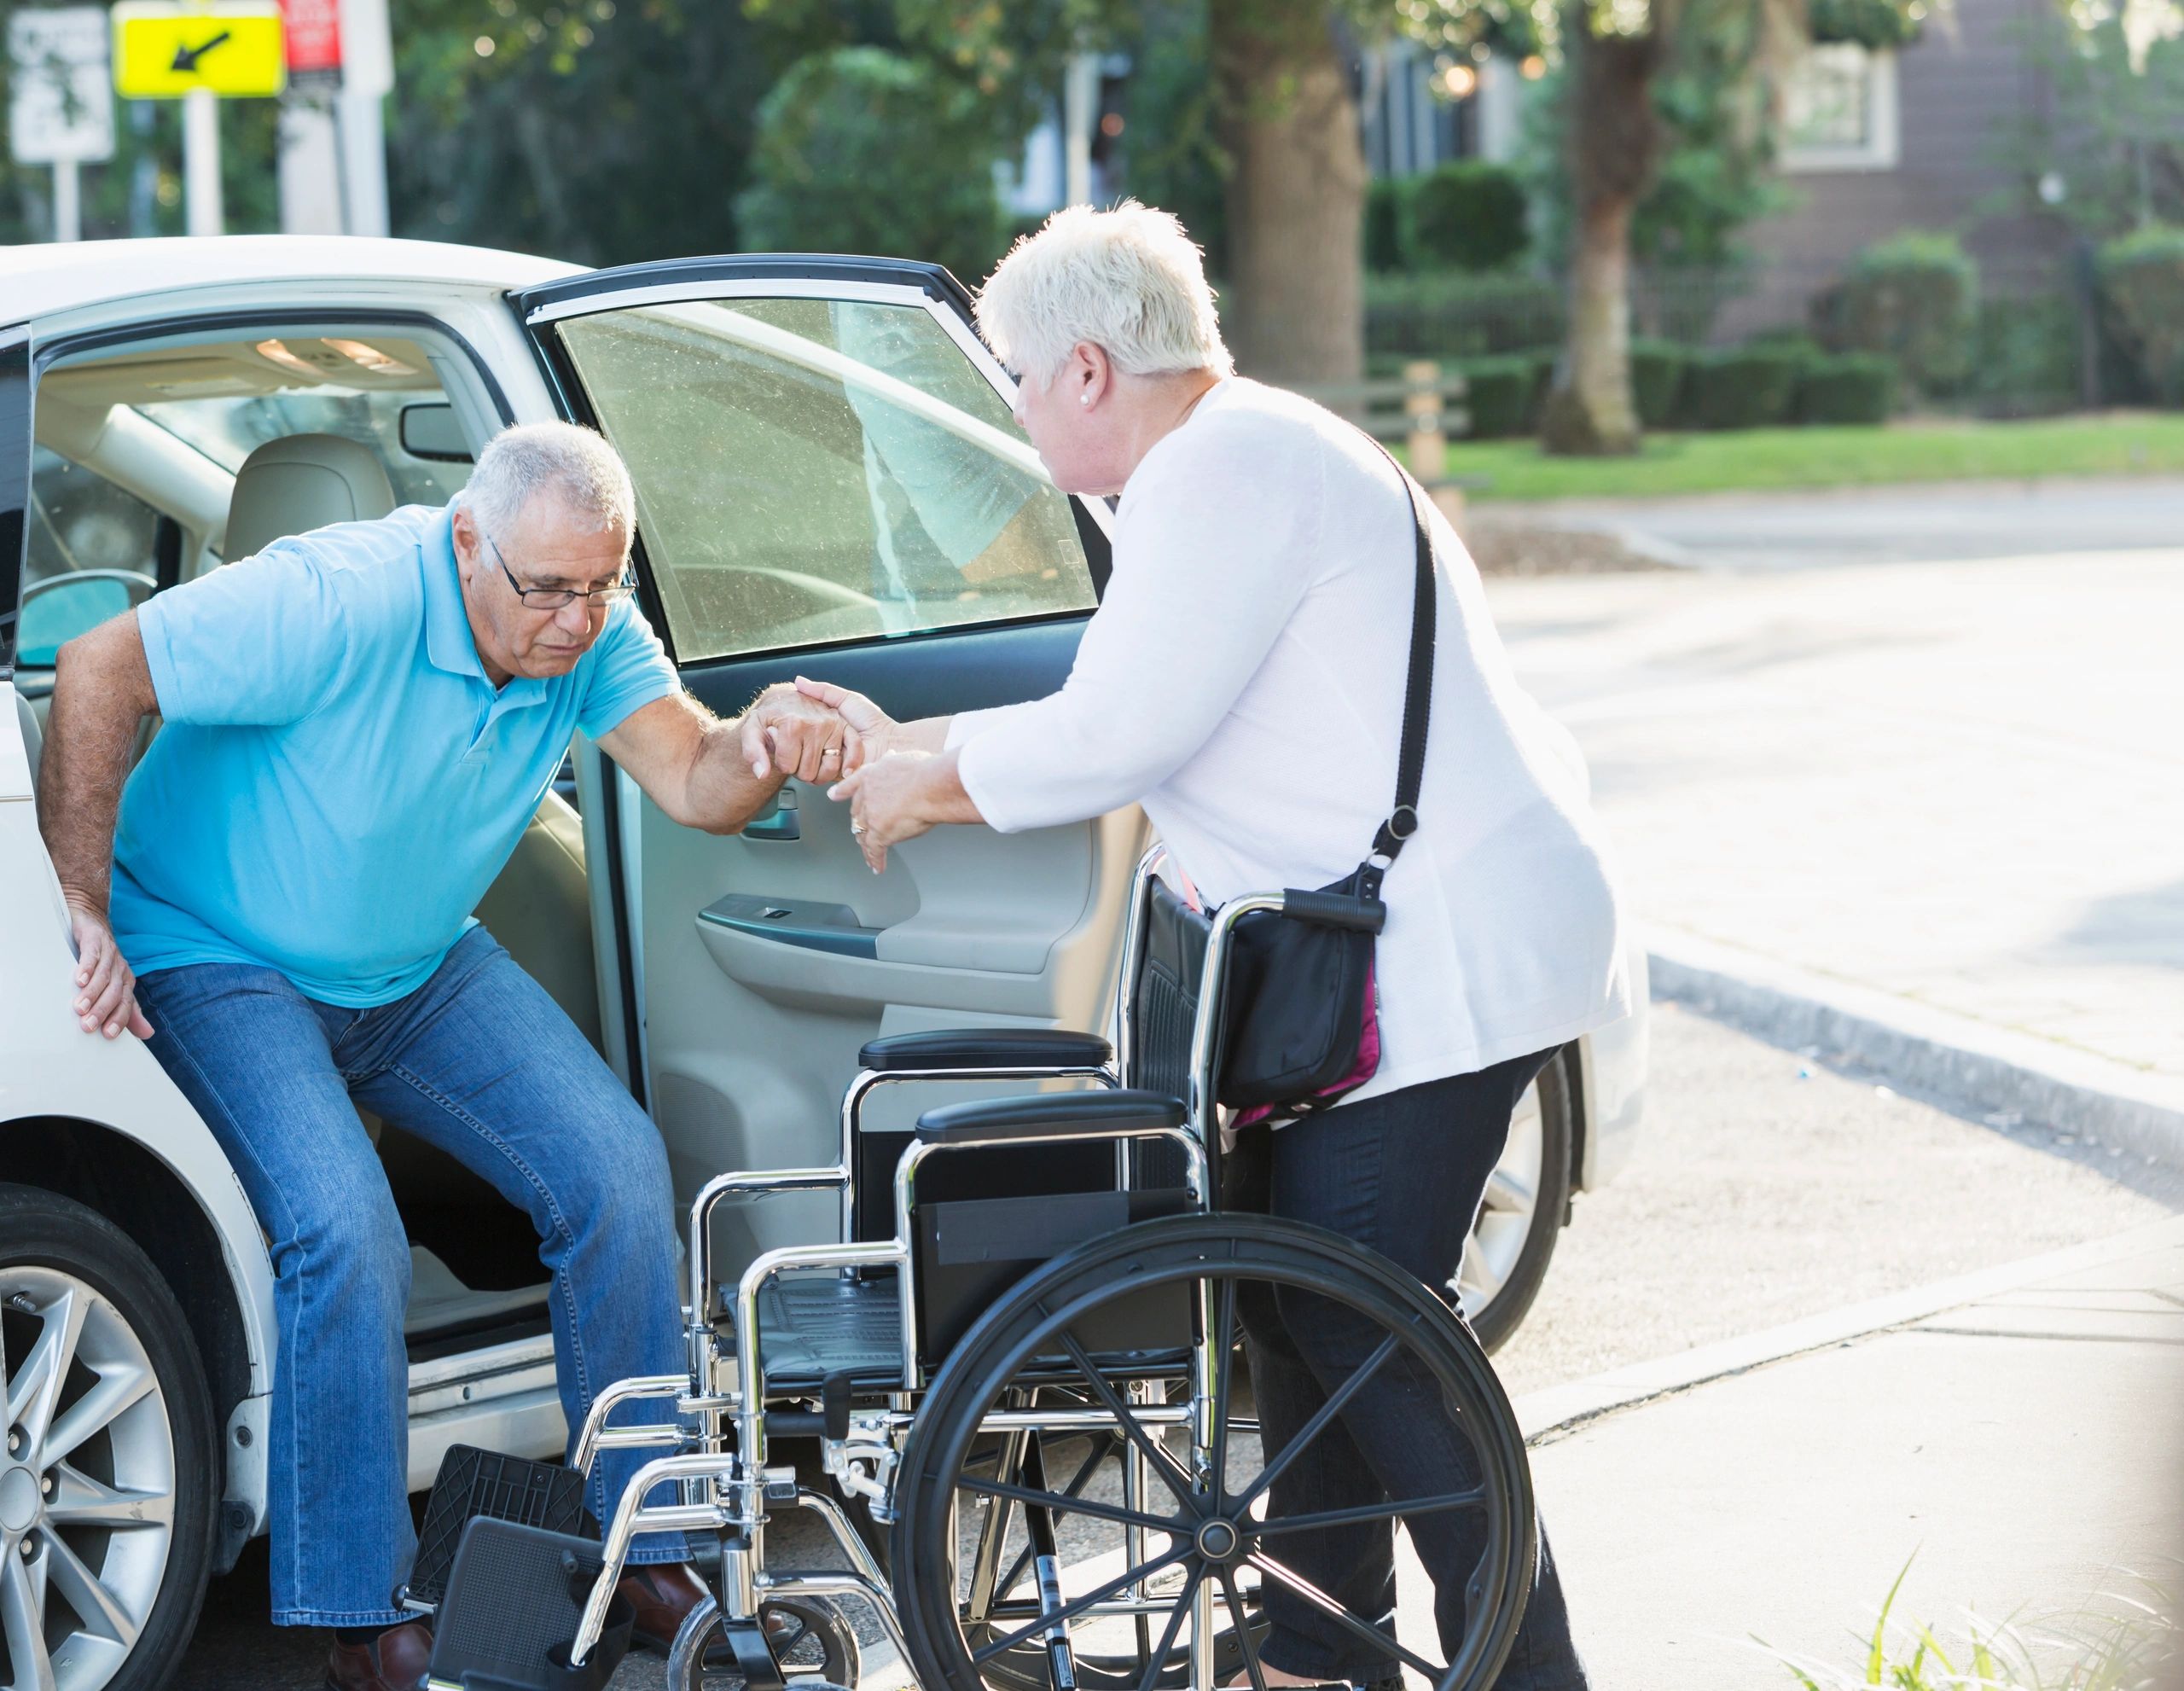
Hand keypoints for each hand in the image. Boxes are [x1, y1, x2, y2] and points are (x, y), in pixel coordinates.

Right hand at [63, 897, 152, 1039]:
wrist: (92, 921)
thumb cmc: (101, 959)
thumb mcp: (114, 984)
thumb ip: (127, 1010)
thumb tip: (147, 1034)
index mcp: (126, 981)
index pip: (125, 1004)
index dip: (118, 1019)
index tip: (108, 1035)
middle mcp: (120, 969)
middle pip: (114, 992)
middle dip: (102, 1010)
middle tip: (88, 1026)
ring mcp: (109, 953)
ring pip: (103, 976)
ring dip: (92, 993)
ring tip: (80, 1008)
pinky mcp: (94, 940)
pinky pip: (92, 955)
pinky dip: (87, 967)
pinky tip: (80, 979)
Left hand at [738, 682, 857, 784]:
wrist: (786, 699)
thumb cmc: (770, 716)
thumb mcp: (752, 730)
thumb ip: (752, 752)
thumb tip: (762, 773)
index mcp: (792, 725)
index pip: (788, 767)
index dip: (782, 764)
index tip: (781, 753)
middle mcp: (815, 724)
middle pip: (808, 772)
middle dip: (800, 770)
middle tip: (796, 756)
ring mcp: (833, 726)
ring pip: (829, 770)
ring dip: (820, 772)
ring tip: (811, 759)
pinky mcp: (846, 727)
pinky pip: (853, 754)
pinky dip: (848, 765)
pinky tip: (840, 769)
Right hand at [794, 677, 896, 767]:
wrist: (888, 744)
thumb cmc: (871, 720)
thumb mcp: (846, 699)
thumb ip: (823, 691)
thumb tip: (798, 681)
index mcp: (825, 729)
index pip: (800, 729)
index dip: (793, 724)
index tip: (786, 719)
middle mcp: (824, 746)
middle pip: (800, 746)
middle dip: (797, 741)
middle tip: (797, 734)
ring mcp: (828, 762)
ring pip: (806, 761)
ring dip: (808, 754)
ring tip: (816, 744)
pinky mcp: (833, 775)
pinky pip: (818, 773)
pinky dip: (819, 765)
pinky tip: (827, 755)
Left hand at [827, 751, 938, 872]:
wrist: (930, 786)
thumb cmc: (926, 771)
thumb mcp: (905, 757)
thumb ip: (895, 760)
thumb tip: (894, 756)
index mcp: (872, 775)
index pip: (853, 784)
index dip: (843, 791)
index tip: (834, 795)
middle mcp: (867, 795)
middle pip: (858, 813)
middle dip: (859, 822)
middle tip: (861, 831)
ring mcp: (871, 816)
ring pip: (863, 833)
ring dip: (866, 844)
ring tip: (869, 853)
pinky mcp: (880, 834)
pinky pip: (875, 850)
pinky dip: (876, 860)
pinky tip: (877, 867)